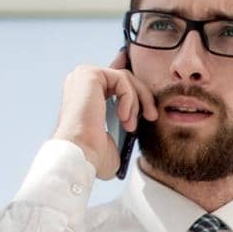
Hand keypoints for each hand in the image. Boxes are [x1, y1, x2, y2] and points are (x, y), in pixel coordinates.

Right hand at [51, 52, 157, 178]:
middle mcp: (81, 81)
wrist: (80, 156)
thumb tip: (136, 123)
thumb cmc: (93, 155)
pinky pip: (122, 79)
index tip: (148, 117)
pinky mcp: (89, 75)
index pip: (118, 86)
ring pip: (125, 78)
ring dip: (136, 102)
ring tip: (131, 126)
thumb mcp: (114, 139)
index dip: (137, 99)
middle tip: (152, 116)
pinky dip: (129, 99)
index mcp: (85, 94)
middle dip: (143, 98)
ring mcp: (83, 76)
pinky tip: (123, 119)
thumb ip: (123, 124)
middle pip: (124, 79)